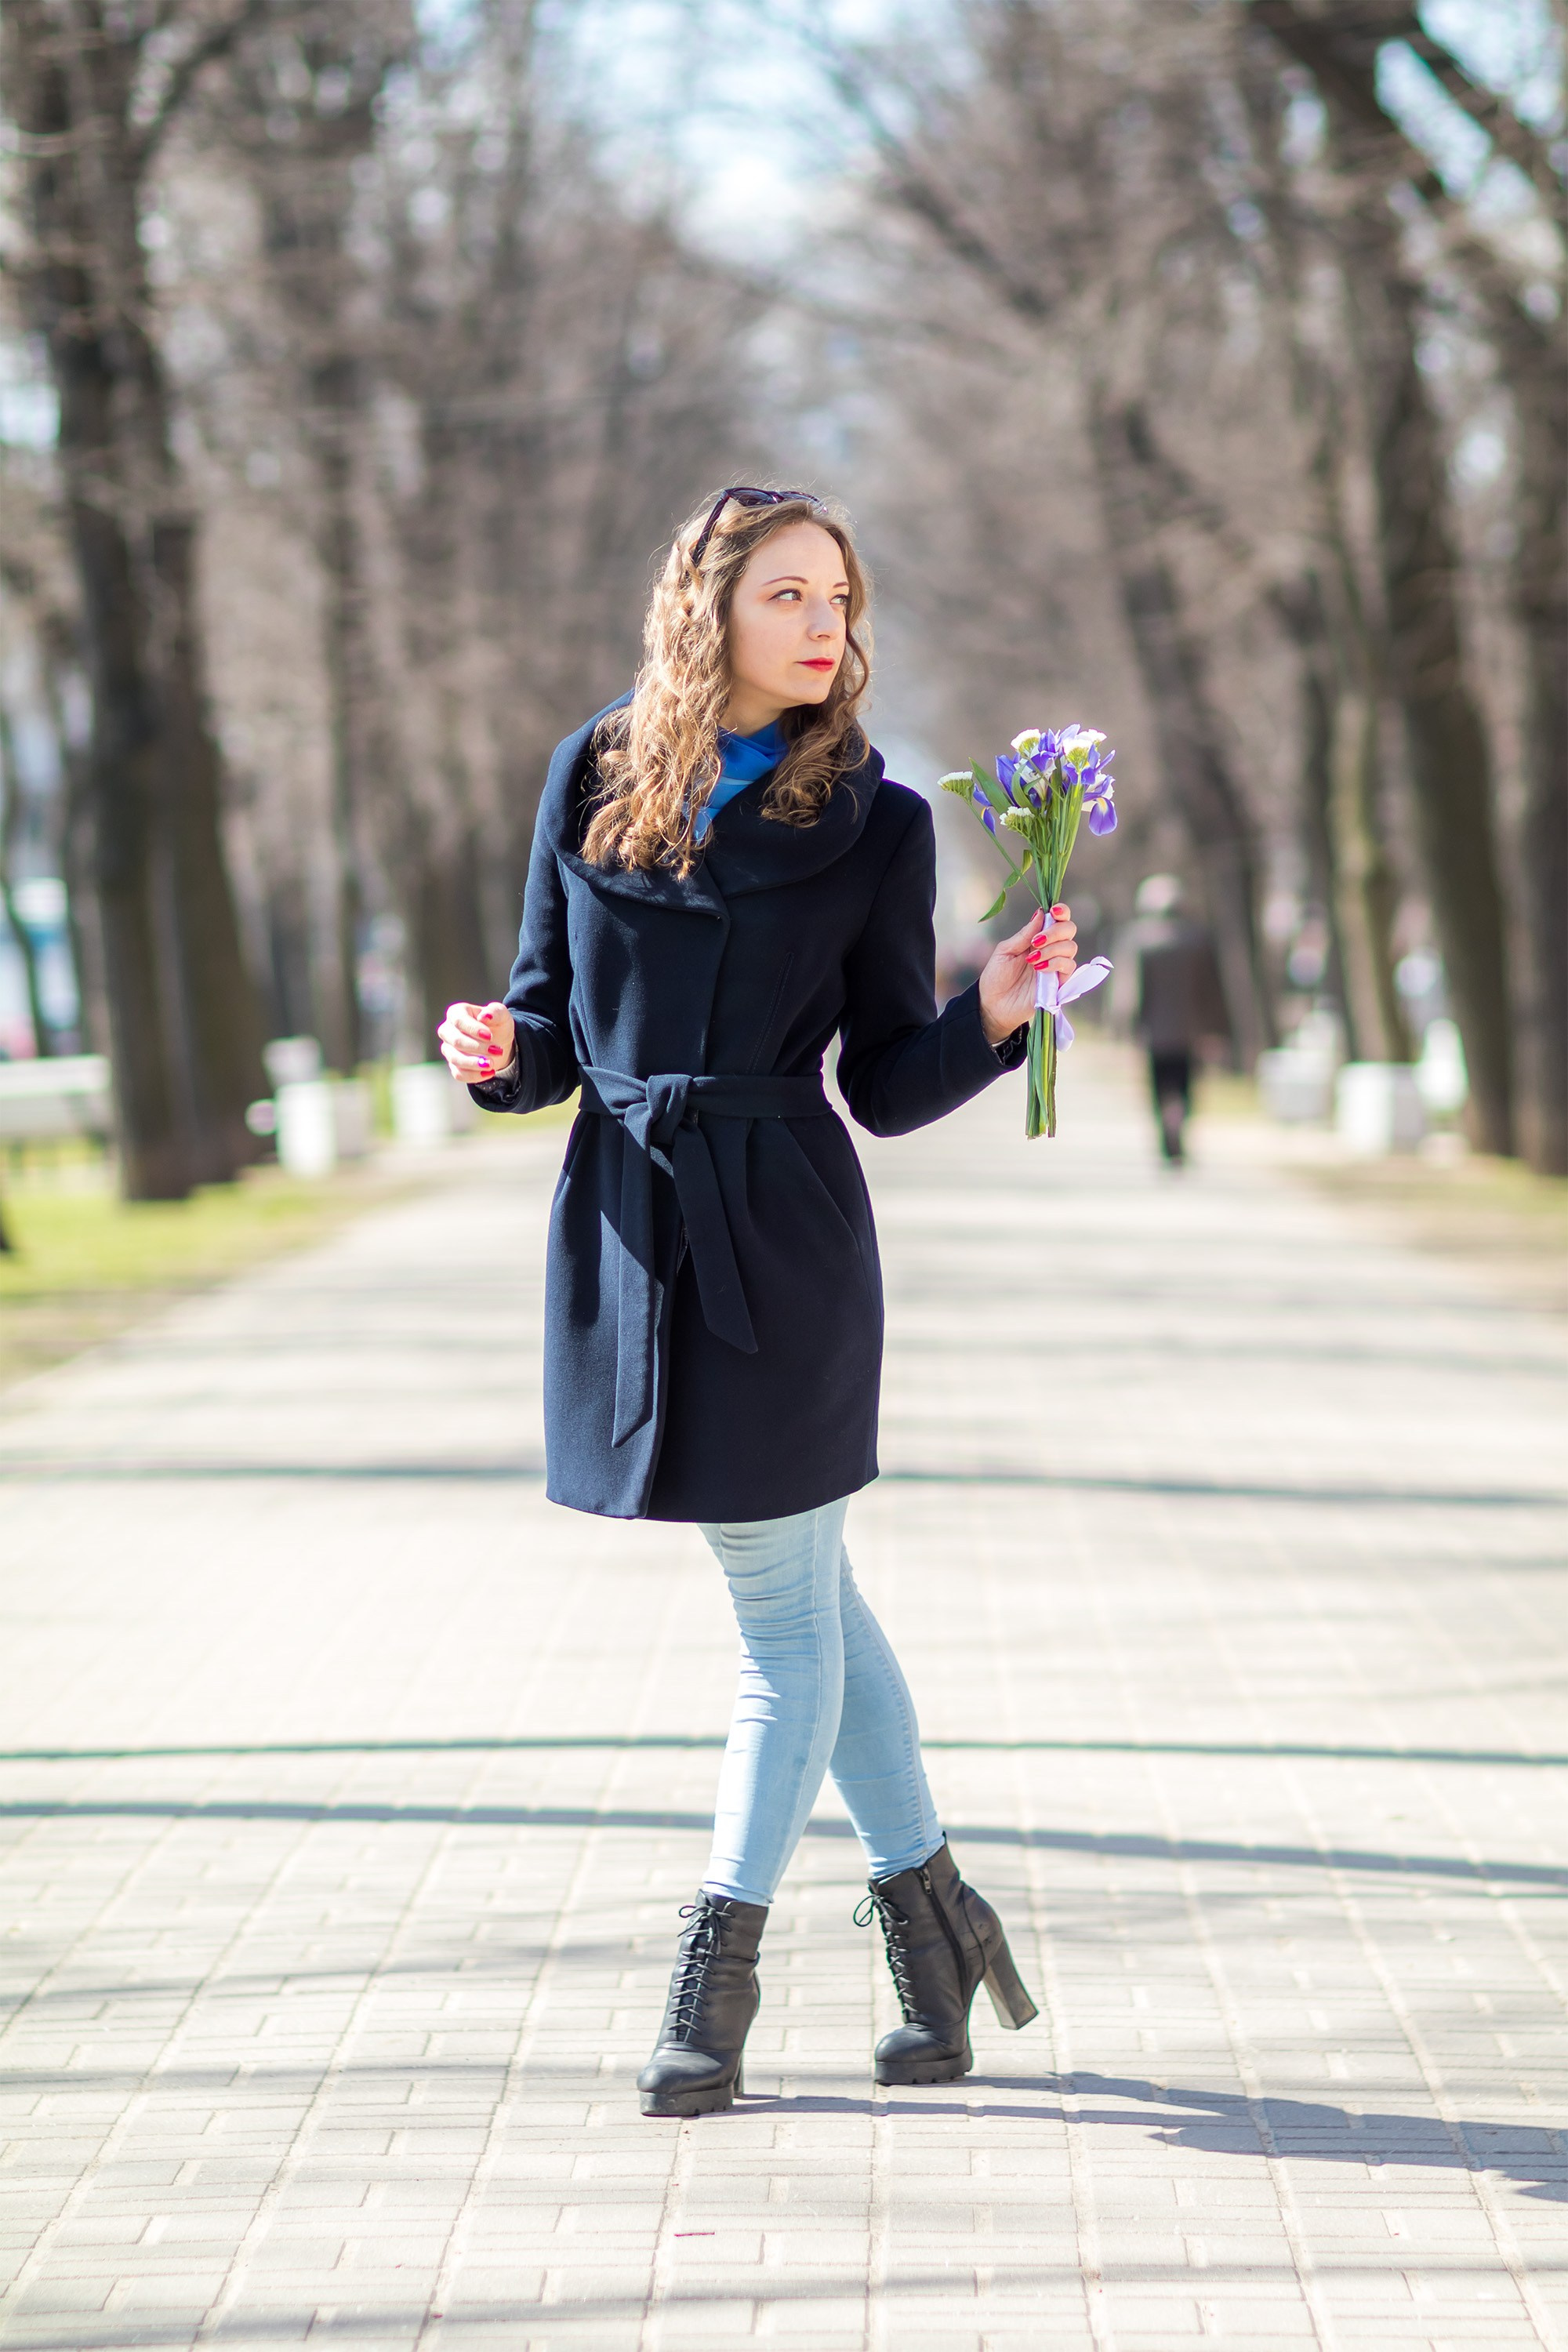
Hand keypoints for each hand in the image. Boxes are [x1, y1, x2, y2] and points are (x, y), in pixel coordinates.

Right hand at [438, 1000, 514, 1082]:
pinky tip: (490, 1073)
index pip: (459, 1020)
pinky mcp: (453, 1065)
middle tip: (497, 1051)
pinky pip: (459, 1073)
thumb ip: (495, 1011)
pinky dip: (475, 1075)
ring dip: (475, 1063)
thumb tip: (484, 1016)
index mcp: (456, 1013)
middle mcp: (447, 1031)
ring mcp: (448, 1049)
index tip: (490, 1035)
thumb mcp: (502, 1015)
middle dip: (477, 1047)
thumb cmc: (497, 1025)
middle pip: (456, 1041)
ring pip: (455, 1059)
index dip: (473, 1029)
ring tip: (492, 1064)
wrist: (499, 1043)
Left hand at [977, 904, 1077, 1045]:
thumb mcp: (1005, 951)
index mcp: (1038, 937)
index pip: (1058, 919)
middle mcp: (1051, 949)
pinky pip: (1068, 967)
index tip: (1053, 911)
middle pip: (1069, 930)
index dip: (1061, 911)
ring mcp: (1056, 966)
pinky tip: (1039, 968)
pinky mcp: (1059, 983)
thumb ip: (1025, 934)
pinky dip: (1055, 964)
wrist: (993, 1004)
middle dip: (1055, 931)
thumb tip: (1041, 913)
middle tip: (1036, 942)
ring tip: (1031, 960)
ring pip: (1070, 947)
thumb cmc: (997, 977)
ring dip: (1051, 949)